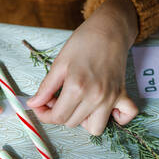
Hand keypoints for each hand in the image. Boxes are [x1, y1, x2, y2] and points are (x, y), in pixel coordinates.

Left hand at [27, 0, 138, 134]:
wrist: (109, 29)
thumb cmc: (83, 42)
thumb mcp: (59, 63)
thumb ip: (46, 87)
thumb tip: (33, 104)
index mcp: (76, 88)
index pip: (57, 117)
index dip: (45, 115)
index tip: (42, 106)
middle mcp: (95, 97)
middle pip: (73, 124)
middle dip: (61, 114)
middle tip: (59, 97)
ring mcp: (111, 98)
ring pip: (95, 129)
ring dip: (84, 121)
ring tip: (80, 105)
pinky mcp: (123, 95)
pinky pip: (124, 118)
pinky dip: (116, 118)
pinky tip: (105, 108)